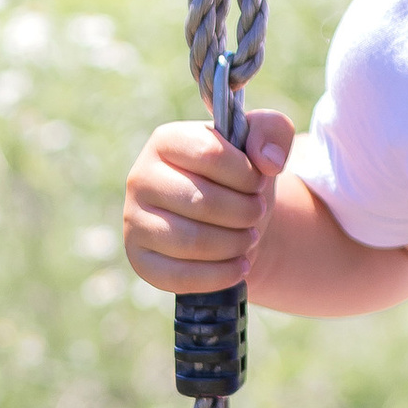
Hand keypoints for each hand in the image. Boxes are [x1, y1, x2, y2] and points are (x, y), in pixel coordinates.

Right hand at [123, 108, 296, 294]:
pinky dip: (219, 275)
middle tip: (257, 213)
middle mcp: (141, 178)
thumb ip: (273, 131)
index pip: (209, 154)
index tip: (259, 182)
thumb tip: (267, 161)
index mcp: (167, 141)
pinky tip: (240, 266)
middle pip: (202, 201)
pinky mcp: (140, 260)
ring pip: (191, 241)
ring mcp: (134, 221)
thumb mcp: (264, 142)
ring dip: (235, 243)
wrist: (230, 220)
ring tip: (249, 237)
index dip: (246, 174)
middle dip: (244, 212)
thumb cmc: (242, 177)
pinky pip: (179, 276)